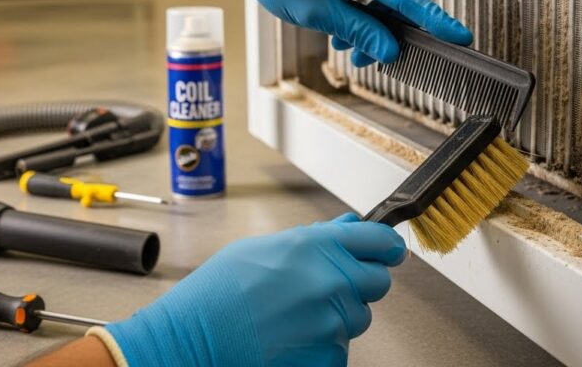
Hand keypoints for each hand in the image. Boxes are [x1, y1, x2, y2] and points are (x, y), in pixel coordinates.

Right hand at [99, 213, 405, 366]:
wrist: (194, 338)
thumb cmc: (220, 292)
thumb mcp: (265, 247)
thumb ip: (315, 238)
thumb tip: (350, 227)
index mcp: (318, 246)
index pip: (382, 242)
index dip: (387, 247)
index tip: (387, 252)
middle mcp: (333, 281)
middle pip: (378, 283)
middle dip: (359, 284)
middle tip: (325, 288)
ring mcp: (332, 322)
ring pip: (358, 318)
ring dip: (338, 317)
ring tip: (295, 316)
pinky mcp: (328, 355)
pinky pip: (340, 348)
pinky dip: (323, 346)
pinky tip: (292, 338)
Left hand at [203, 0, 472, 65]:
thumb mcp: (320, 14)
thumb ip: (360, 32)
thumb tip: (391, 50)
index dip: (436, 20)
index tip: (461, 36)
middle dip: (396, 29)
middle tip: (378, 56)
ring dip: (378, 24)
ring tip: (352, 48)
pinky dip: (369, 11)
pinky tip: (349, 32)